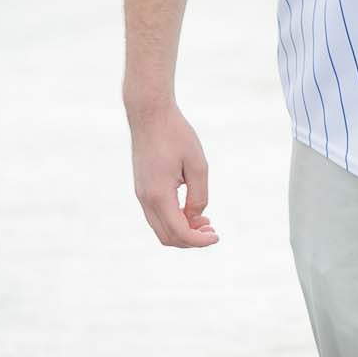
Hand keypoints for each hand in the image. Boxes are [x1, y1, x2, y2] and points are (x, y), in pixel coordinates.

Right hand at [127, 99, 218, 247]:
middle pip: (167, 236)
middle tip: (212, 230)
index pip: (179, 232)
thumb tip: (197, 216)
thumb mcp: (197, 164)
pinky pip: (157, 215)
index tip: (216, 237)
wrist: (150, 115)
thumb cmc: (176, 135)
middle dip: (190, 240)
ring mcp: (141, 194)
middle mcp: (145, 199)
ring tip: (205, 222)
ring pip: (160, 227)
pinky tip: (191, 210)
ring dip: (182, 230)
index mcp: (159, 195)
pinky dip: (174, 219)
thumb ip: (199, 194)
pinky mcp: (142, 188)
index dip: (199, 240)